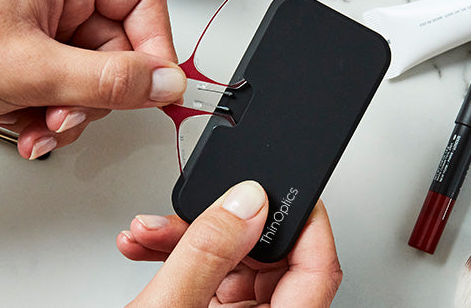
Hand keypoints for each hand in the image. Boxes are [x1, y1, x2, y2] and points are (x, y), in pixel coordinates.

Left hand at [0, 0, 184, 157]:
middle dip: (97, 94)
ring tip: (38, 124)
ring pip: (89, 80)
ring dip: (70, 114)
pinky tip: (24, 128)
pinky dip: (48, 119)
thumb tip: (166, 83)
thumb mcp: (33, 70)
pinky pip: (59, 94)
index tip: (154, 87)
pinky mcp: (17, 64)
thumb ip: (110, 80)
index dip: (154, 46)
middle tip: (73, 113)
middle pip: (116, 49)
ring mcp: (32, 33)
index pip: (139, 0)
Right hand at [116, 181, 342, 306]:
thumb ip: (207, 254)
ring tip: (150, 233)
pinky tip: (150, 249)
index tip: (280, 188)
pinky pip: (211, 283)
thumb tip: (246, 204)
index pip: (319, 270)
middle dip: (225, 227)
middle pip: (272, 262)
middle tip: (191, 213)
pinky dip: (182, 261)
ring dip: (192, 241)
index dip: (305, 221)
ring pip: (236, 268)